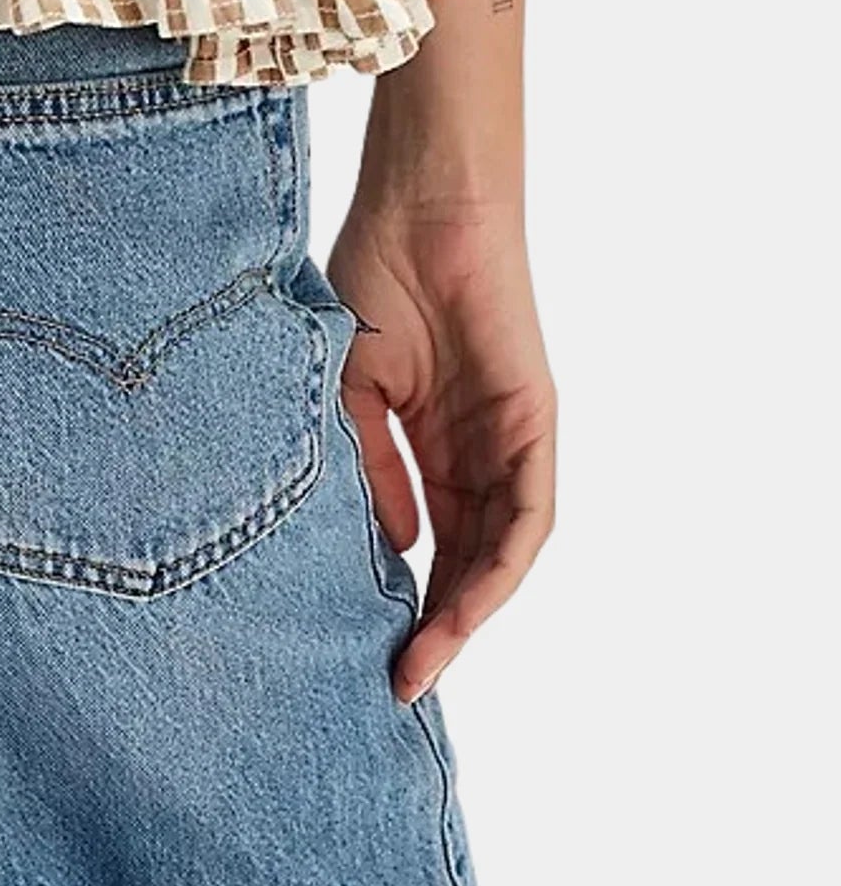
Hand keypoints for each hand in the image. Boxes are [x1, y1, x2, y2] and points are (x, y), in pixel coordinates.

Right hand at [322, 198, 555, 705]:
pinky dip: (502, 566)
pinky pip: (530, 515)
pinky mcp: (534, 425)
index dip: (404, 598)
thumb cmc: (377, 273)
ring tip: (427, 658)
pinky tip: (469, 605)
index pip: (429, 541)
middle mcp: (476, 451)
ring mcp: (509, 441)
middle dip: (438, 626)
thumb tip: (391, 544)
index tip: (369, 652)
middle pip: (470, 561)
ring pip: (502, 552)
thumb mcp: (351, 387)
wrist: (420, 204)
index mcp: (430, 442)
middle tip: (400, 680)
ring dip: (469, 613)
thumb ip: (370, 464)